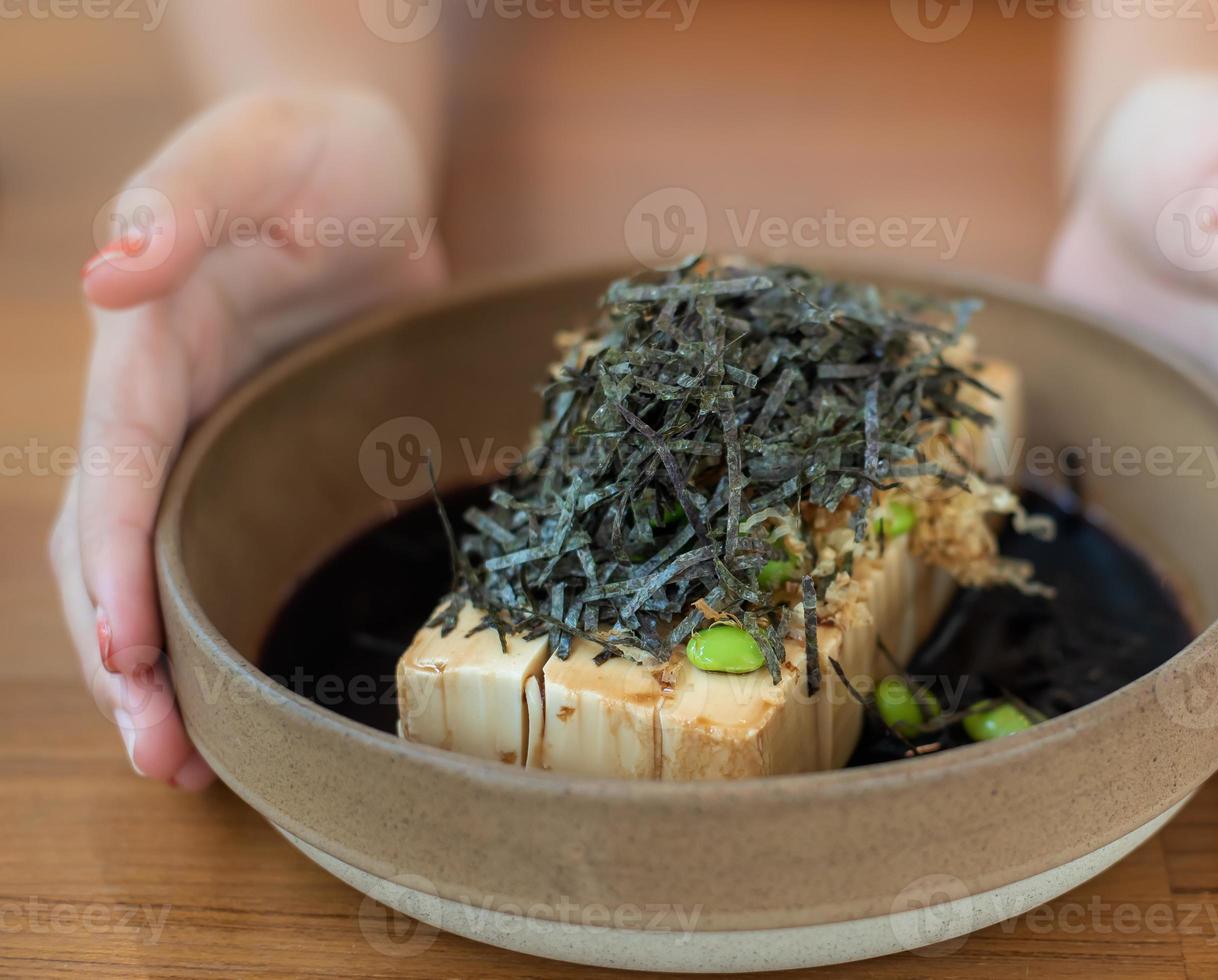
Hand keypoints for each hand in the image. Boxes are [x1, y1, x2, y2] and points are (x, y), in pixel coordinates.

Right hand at [50, 89, 446, 788]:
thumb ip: (181, 206)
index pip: (114, 475)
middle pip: (115, 545)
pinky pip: (221, 548)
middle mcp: (163, 404)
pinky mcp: (263, 453)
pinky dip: (215, 622)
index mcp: (146, 347)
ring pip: (158, 566)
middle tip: (163, 756)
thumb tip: (111, 274)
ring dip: (158, 665)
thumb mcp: (251, 156)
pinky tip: (235, 693)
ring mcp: (212, 435)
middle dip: (123, 655)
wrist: (365, 166)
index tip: (127, 658)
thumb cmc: (310, 151)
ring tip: (182, 763)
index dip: (115, 569)